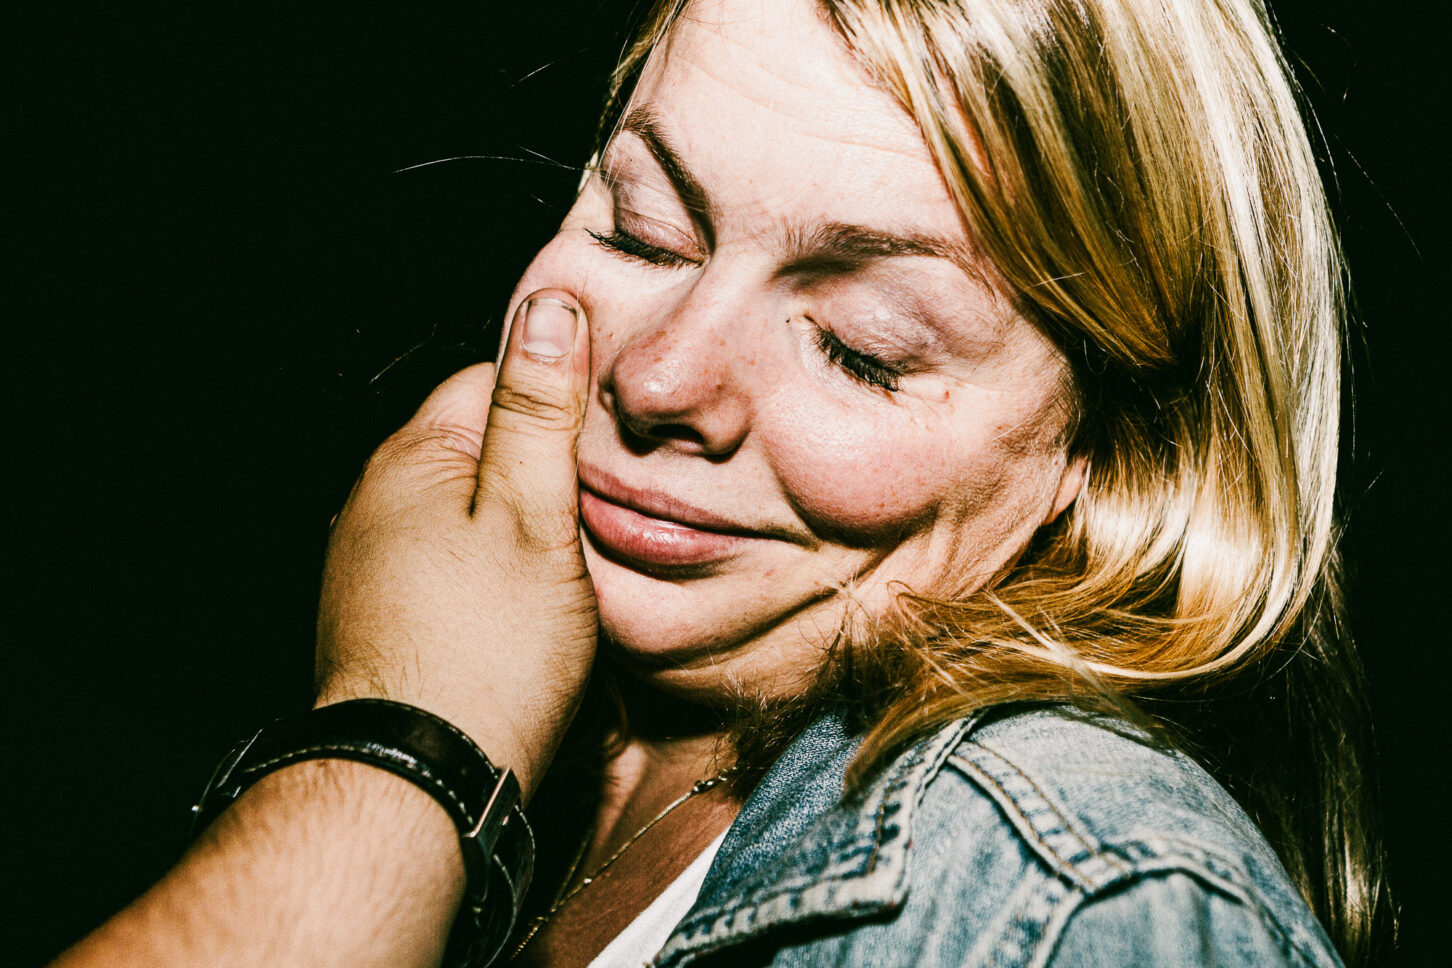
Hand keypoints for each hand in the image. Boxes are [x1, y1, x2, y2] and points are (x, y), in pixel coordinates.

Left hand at [314, 289, 595, 797]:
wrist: (418, 782)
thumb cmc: (485, 652)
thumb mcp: (533, 515)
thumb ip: (538, 413)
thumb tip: (547, 311)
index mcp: (411, 459)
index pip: (492, 379)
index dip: (559, 401)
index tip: (608, 439)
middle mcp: (376, 502)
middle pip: (480, 450)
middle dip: (542, 470)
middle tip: (600, 513)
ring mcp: (371, 564)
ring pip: (469, 513)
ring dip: (520, 529)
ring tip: (571, 570)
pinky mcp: (382, 618)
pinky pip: (451, 568)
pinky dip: (492, 578)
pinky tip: (526, 615)